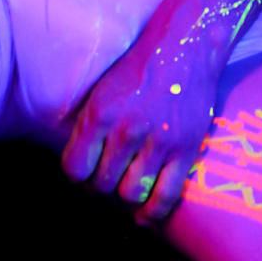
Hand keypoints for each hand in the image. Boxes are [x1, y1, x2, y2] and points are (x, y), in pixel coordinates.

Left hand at [60, 15, 219, 224]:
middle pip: (103, 184)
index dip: (77, 177)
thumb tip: (75, 165)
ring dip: (125, 197)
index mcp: (101, 112)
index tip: (83, 175)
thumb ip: (88, 124)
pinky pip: (166, 196)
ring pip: (131, 194)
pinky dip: (152, 213)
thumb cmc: (139, 65)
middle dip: (100, 187)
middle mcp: (127, 129)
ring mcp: (159, 141)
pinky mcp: (186, 149)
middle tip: (106, 181)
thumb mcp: (103, 88)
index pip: (75, 167)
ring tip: (125, 188)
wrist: (184, 44)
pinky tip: (144, 216)